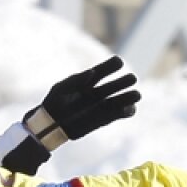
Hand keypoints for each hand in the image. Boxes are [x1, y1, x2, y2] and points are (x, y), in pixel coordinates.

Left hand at [24, 55, 140, 149]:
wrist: (50, 124)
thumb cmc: (54, 103)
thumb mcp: (62, 88)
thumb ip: (77, 80)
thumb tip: (93, 72)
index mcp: (87, 81)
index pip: (102, 71)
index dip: (111, 66)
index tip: (119, 62)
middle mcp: (96, 93)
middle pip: (113, 85)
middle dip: (123, 82)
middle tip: (133, 78)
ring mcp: (100, 106)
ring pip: (118, 100)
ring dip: (128, 97)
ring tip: (137, 95)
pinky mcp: (102, 119)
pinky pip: (116, 115)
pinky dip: (125, 112)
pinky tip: (131, 109)